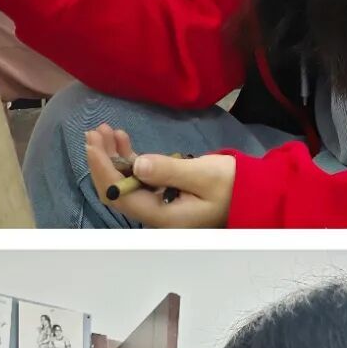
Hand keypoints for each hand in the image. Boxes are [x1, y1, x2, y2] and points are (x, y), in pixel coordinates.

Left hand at [86, 125, 235, 228]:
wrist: (253, 194)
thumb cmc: (232, 185)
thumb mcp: (202, 175)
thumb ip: (168, 171)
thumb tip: (136, 166)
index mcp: (162, 217)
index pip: (121, 195)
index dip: (104, 170)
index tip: (93, 145)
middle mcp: (155, 214)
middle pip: (118, 190)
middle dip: (104, 161)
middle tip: (94, 132)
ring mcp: (159, 205)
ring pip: (126, 182)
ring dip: (114, 157)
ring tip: (105, 131)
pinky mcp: (165, 194)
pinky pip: (139, 178)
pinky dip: (129, 159)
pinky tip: (123, 140)